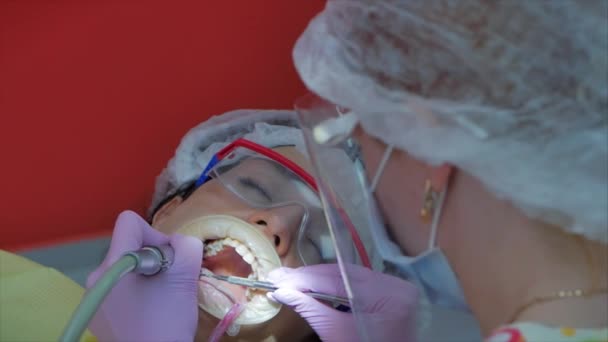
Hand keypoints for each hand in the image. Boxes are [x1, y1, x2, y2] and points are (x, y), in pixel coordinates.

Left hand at [86, 211, 202, 341]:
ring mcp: (94, 296)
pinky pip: (118, 288)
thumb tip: (178, 241)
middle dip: (154, 258)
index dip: (155, 234)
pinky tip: (149, 313)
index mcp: (113, 263)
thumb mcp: (185, 280)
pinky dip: (136, 293)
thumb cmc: (166, 322)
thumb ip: (186, 246)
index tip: (168, 260)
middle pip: (129, 246)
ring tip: (161, 301)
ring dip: (146, 277)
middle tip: (170, 283)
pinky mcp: (97, 314)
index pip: (129, 222)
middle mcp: (96, 275)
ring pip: (126, 268)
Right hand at [267, 264, 418, 341]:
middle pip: (343, 273)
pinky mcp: (388, 293)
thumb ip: (310, 309)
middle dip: (309, 277)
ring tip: (291, 280)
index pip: (338, 279)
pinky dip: (334, 285)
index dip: (305, 278)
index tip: (277, 278)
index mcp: (387, 294)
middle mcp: (394, 284)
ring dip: (318, 279)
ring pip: (348, 275)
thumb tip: (280, 291)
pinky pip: (356, 283)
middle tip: (279, 277)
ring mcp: (393, 288)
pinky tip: (313, 285)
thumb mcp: (336, 334)